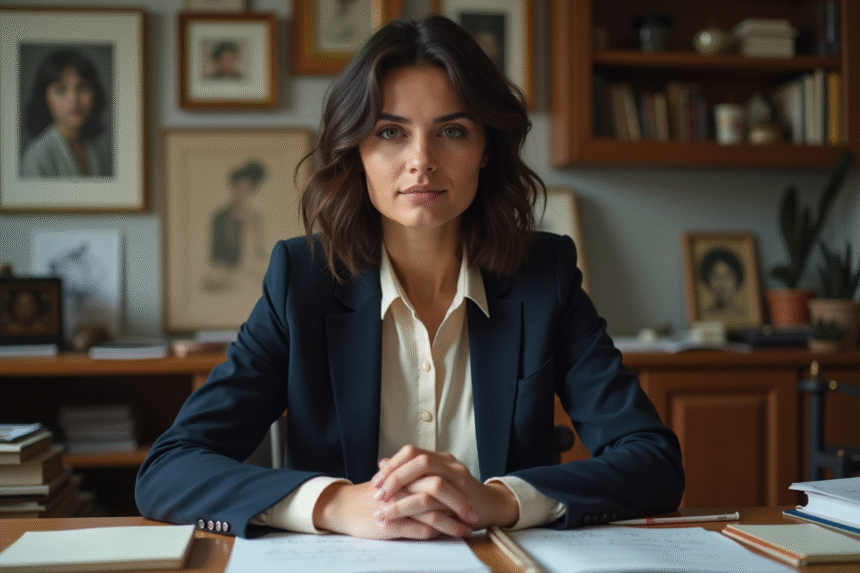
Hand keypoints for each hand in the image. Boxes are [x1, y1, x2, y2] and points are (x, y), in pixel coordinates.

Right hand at [312, 481, 467, 538]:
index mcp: (406, 472)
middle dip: (461, 504)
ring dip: (452, 523)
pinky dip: (436, 533)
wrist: (344, 506)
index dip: (459, 487)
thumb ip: (419, 478)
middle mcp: (402, 485)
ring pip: (431, 510)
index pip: (438, 473)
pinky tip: (446, 537)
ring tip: (465, 531)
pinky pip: (418, 528)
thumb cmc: (375, 495)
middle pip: (439, 488)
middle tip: (474, 516)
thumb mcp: (398, 482)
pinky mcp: (389, 523)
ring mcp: (395, 503)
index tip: (474, 500)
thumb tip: (449, 483)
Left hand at [371, 445, 519, 530]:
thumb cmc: (458, 494)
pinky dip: (422, 514)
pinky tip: (406, 521)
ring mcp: (461, 482)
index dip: (392, 465)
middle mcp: (451, 465)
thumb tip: (382, 462)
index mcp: (440, 458)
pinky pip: (442, 506)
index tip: (376, 482)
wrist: (491, 505)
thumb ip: (411, 471)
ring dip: (404, 499)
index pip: (411, 451)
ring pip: (431, 483)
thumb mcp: (433, 478)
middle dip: (395, 478)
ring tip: (385, 512)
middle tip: (378, 495)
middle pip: (420, 461)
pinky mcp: (466, 501)